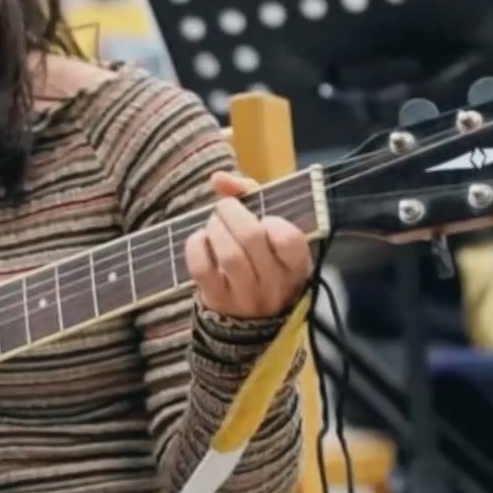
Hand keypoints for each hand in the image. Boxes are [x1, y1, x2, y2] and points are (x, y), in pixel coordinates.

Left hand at [185, 172, 314, 320]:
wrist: (251, 315)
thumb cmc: (263, 259)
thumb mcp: (270, 230)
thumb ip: (250, 196)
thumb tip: (218, 177)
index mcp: (296, 264)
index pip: (290, 239)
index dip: (273, 221)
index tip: (265, 218)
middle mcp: (274, 283)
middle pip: (251, 238)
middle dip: (232, 213)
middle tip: (225, 208)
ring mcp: (246, 295)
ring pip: (228, 254)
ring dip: (215, 228)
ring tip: (214, 223)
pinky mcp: (218, 300)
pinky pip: (202, 268)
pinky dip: (196, 246)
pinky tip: (201, 240)